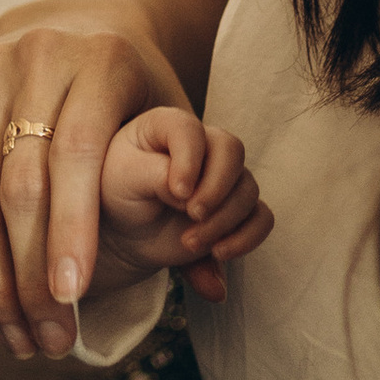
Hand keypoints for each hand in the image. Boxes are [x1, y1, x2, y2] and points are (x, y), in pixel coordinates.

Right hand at [0, 20, 187, 360]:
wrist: (78, 27)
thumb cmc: (132, 96)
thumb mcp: (174, 127)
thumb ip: (196, 205)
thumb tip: (214, 287)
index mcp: (103, 59)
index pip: (80, 153)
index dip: (72, 227)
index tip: (71, 296)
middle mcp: (39, 53)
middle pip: (23, 180)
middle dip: (31, 272)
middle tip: (48, 338)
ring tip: (10, 330)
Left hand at [98, 104, 271, 288]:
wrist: (123, 229)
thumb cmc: (117, 193)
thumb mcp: (123, 179)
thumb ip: (155, 175)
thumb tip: (189, 193)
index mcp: (170, 126)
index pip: (191, 130)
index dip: (190, 160)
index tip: (175, 192)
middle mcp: (204, 145)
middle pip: (233, 151)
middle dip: (216, 188)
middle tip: (192, 214)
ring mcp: (223, 176)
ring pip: (248, 189)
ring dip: (223, 220)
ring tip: (189, 243)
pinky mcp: (235, 208)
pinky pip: (262, 218)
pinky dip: (247, 237)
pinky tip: (219, 253)